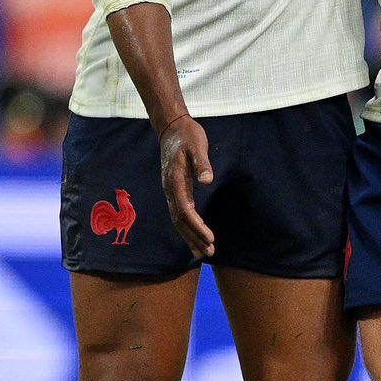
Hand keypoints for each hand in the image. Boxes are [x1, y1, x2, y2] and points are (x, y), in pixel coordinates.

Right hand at [159, 112, 215, 258]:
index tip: (210, 237)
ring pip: (178, 220)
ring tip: (203, 252)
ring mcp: (171, 191)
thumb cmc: (187, 136)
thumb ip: (201, 163)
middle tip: (208, 252)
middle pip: (180, 220)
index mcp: (174, 180)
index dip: (196, 225)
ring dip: (190, 236)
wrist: (171, 128)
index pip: (185, 209)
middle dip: (194, 237)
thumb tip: (207, 180)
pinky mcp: (175, 191)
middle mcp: (170, 189)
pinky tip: (196, 236)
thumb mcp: (197, 145)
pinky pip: (180, 214)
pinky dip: (187, 228)